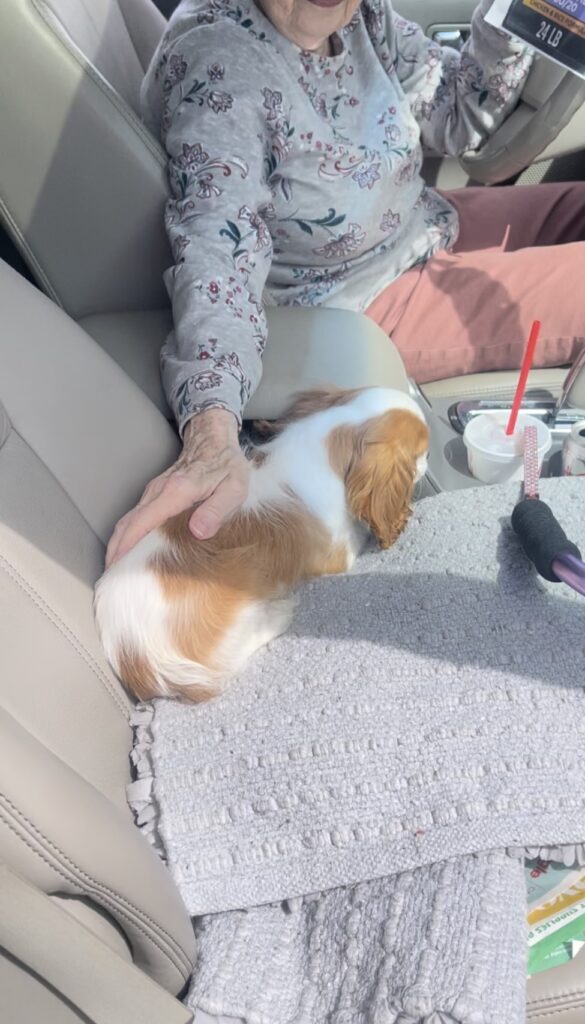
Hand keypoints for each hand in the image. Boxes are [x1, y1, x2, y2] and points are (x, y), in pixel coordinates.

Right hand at [105, 408, 249, 567]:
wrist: (214, 439)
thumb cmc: (226, 465)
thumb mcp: (234, 488)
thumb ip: (216, 509)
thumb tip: (197, 531)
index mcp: (176, 492)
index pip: (143, 523)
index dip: (127, 546)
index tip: (116, 568)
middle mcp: (158, 492)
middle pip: (127, 524)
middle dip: (115, 551)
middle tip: (111, 578)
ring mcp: (153, 492)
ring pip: (128, 520)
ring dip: (118, 544)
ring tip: (115, 570)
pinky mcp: (154, 494)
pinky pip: (135, 516)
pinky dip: (126, 535)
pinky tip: (129, 549)